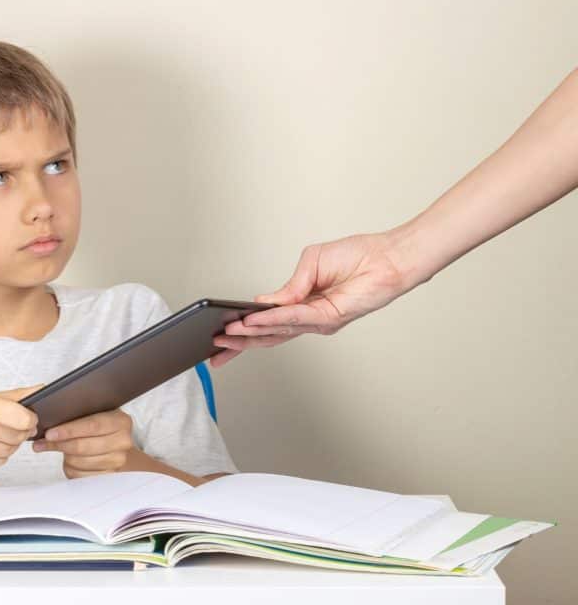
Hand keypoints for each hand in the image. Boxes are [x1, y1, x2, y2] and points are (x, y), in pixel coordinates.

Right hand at [0, 386, 40, 472]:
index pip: (24, 418)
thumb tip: (42, 389)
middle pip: (19, 435)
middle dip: (20, 432)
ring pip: (12, 450)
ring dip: (9, 443)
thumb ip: (14, 395)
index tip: (28, 418)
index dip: (30, 420)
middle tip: (6, 426)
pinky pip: (0, 461)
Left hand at [32, 409, 133, 478]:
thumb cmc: (102, 428)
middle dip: (60, 444)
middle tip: (45, 441)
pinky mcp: (107, 476)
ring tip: (62, 448)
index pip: (92, 425)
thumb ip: (76, 417)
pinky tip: (69, 460)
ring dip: (65, 456)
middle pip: (83, 446)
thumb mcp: (95, 415)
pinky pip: (79, 475)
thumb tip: (48, 428)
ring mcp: (117, 461)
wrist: (117, 445)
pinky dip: (70, 468)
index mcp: (121, 421)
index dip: (68, 430)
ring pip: (79, 462)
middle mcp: (123, 442)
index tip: (50, 433)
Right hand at [210, 232, 408, 366]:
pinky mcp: (330, 318)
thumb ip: (289, 285)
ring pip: (278, 331)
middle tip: (215, 348)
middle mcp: (309, 316)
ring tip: (228, 334)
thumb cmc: (358, 255)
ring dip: (251, 333)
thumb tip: (264, 301)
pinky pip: (295, 319)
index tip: (221, 334)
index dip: (243, 330)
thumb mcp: (312, 262)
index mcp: (302, 303)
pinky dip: (273, 320)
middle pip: (268, 335)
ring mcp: (318, 320)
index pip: (267, 321)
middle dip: (239, 344)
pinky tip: (255, 319)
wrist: (389, 257)